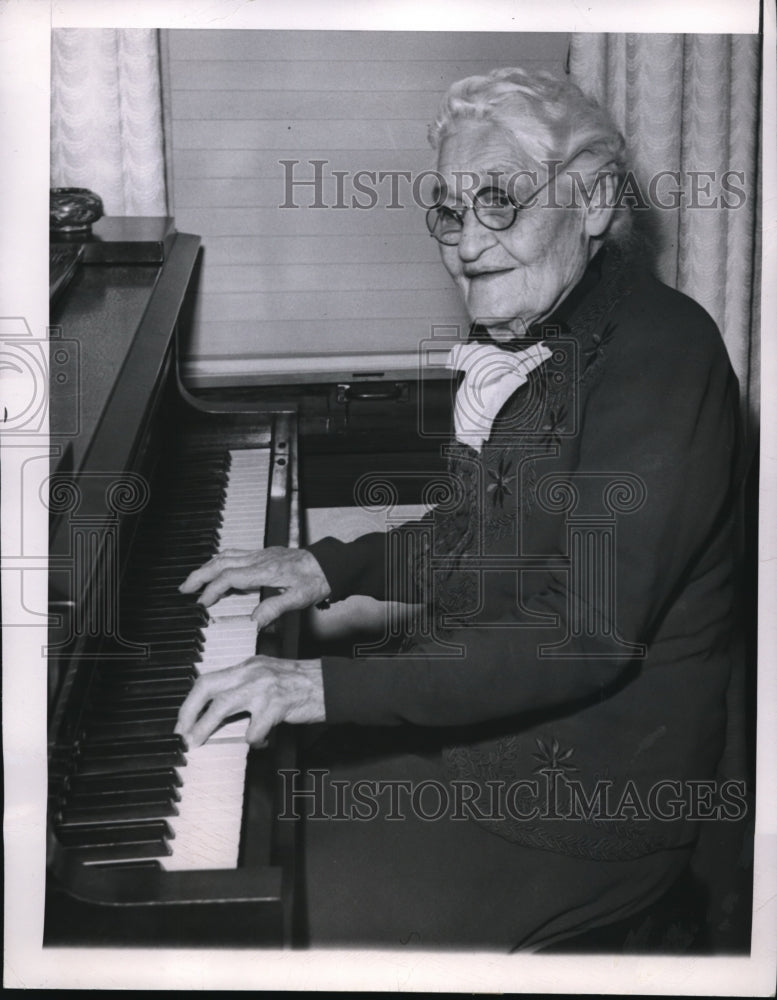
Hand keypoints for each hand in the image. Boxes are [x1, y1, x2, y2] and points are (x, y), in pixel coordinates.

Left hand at [174, 655, 325, 748]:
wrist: (329, 684)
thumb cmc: (300, 683)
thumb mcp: (267, 677)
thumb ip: (244, 687)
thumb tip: (217, 712)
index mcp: (247, 665)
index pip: (208, 679)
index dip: (190, 702)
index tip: (183, 721)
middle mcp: (252, 672)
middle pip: (207, 686)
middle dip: (188, 711)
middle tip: (181, 733)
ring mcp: (263, 687)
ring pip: (223, 705)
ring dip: (205, 726)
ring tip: (196, 742)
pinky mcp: (276, 704)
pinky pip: (254, 729)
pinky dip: (253, 740)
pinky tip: (261, 741)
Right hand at [178, 547, 330, 627]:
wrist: (329, 563)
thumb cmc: (316, 580)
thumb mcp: (299, 598)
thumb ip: (275, 608)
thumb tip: (253, 621)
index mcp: (265, 570)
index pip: (230, 577)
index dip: (213, 590)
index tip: (202, 604)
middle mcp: (259, 559)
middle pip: (221, 562)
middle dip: (199, 575)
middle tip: (184, 588)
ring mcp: (261, 554)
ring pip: (226, 555)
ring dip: (207, 567)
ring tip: (194, 579)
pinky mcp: (264, 553)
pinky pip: (235, 553)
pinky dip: (219, 561)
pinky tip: (216, 568)